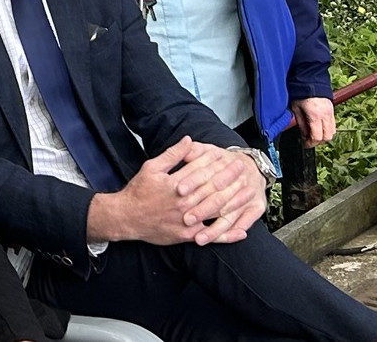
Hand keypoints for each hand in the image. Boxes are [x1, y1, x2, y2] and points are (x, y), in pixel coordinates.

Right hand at [87, 137, 258, 245]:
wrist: (127, 218)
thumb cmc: (139, 191)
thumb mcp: (152, 167)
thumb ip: (172, 155)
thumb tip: (189, 140)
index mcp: (176, 185)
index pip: (201, 170)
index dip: (217, 162)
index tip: (229, 156)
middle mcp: (184, 203)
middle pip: (212, 188)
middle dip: (230, 177)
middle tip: (244, 169)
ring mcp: (187, 221)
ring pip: (216, 210)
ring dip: (234, 201)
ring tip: (249, 192)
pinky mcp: (187, 235)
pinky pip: (211, 236)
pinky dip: (227, 235)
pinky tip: (242, 231)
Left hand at [297, 95, 336, 144]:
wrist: (310, 79)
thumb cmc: (301, 92)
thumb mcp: (296, 108)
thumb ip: (300, 123)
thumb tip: (304, 135)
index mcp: (315, 115)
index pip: (317, 137)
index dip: (311, 143)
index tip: (305, 144)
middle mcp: (325, 115)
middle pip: (327, 137)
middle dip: (318, 141)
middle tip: (309, 140)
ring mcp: (331, 112)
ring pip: (332, 132)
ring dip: (324, 136)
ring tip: (313, 133)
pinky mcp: (332, 110)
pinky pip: (333, 125)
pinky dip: (327, 129)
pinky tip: (318, 126)